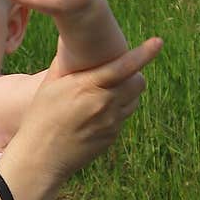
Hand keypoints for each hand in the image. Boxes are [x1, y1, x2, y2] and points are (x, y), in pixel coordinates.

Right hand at [10, 35, 162, 183]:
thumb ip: (65, 63)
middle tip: (122, 73)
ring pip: (134, 100)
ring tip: (108, 93)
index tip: (158, 42)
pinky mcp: (112, 136)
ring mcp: (110, 122)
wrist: (41, 157)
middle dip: (134, 74)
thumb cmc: (41, 117)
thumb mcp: (49, 85)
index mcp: (87, 86)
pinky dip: (117, 111)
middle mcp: (104, 104)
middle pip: (137, 82)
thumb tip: (72, 43)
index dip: (144, 53)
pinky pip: (123, 117)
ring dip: (127, 93)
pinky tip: (97, 114)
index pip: (123, 66)